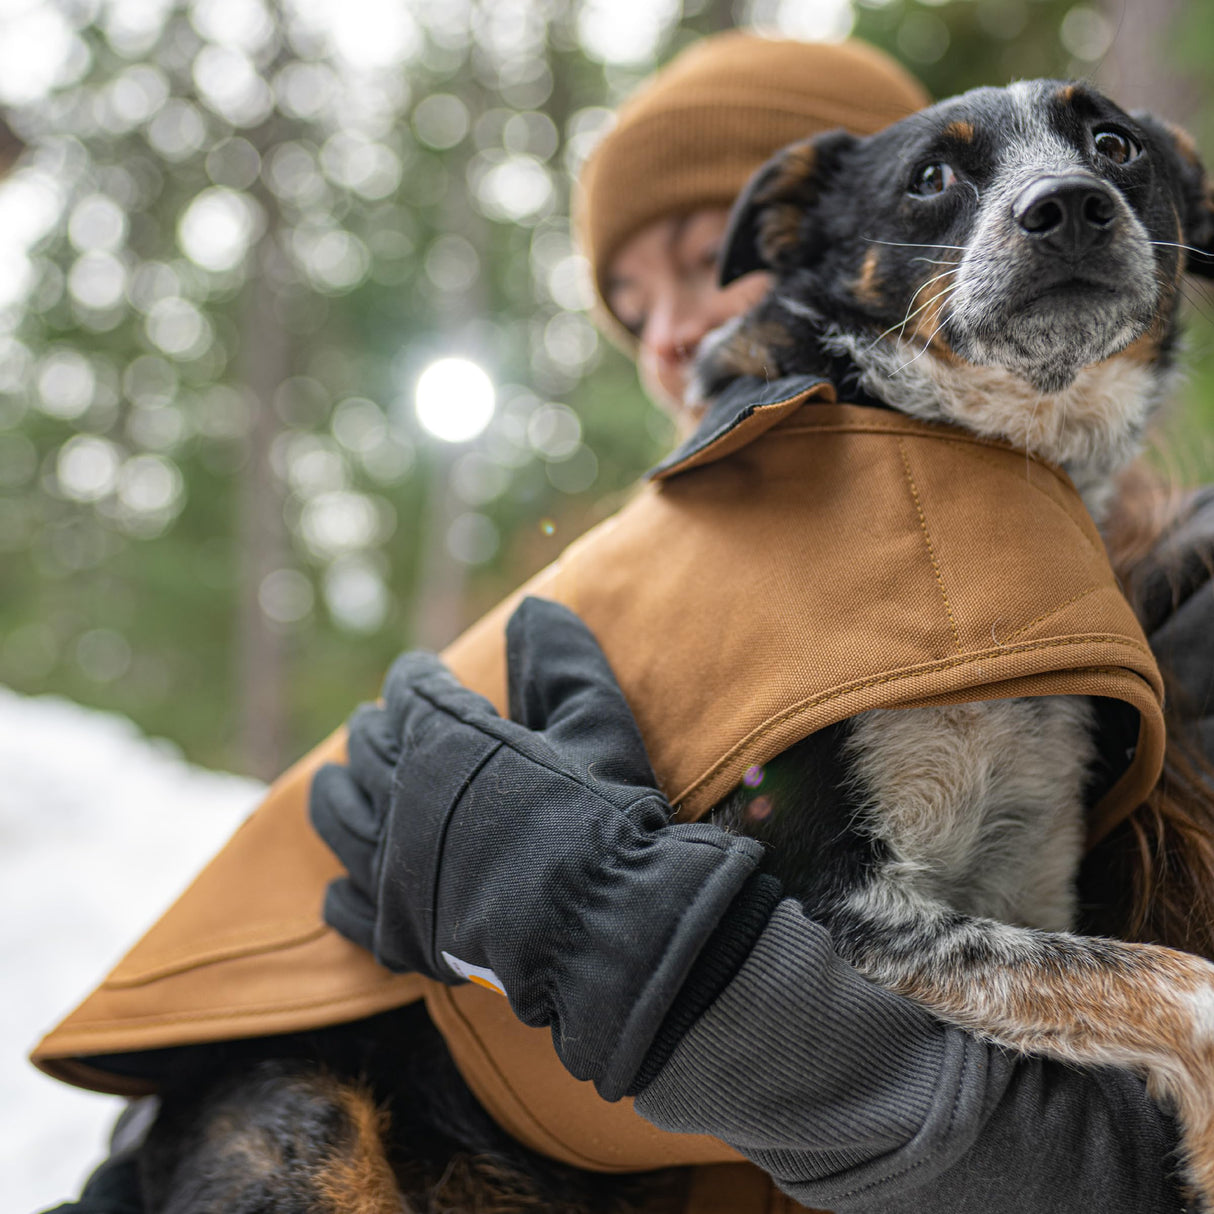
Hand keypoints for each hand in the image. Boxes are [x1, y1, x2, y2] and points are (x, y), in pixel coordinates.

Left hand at [310, 597, 775, 1098]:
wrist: (599, 924)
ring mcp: (391, 869)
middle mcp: (402, 798)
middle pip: (367, 749)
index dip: (414, 676)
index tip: (418, 670)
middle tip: (375, 720)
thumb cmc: (604, 815)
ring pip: (338, 819)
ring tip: (333, 781)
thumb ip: (560, 660)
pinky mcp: (396, 932)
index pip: (412, 691)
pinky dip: (341, 891)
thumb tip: (533, 606)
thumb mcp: (595, 722)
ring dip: (334, 792)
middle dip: (371, 727)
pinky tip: (341, 886)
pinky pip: (348, 907)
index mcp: (446, 740)